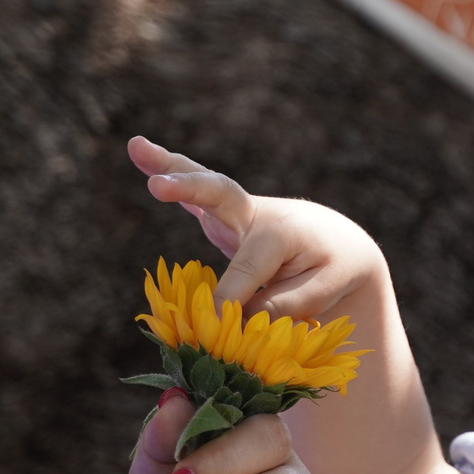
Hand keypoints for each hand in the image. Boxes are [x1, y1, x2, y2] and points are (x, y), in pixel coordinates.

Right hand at [128, 136, 386, 322]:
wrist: (336, 241)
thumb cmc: (332, 269)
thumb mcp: (323, 291)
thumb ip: (284, 304)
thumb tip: (239, 315)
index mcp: (280, 233)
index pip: (244, 270)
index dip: (229, 301)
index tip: (220, 327)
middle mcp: (255, 213)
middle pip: (221, 195)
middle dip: (190, 190)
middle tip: (158, 187)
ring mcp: (236, 210)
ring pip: (203, 186)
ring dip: (168, 166)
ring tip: (137, 146)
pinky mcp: (222, 213)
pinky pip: (193, 194)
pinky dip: (167, 170)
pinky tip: (138, 150)